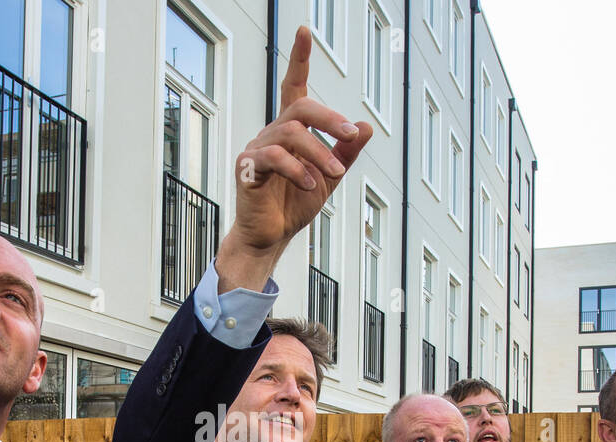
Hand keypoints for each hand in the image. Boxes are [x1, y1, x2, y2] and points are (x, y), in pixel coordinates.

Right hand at [216, 25, 372, 292]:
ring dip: (319, 151)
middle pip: (299, 106)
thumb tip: (366, 127)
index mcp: (291, 130)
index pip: (294, 86)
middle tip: (350, 133)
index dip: (299, 59)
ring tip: (334, 172)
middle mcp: (273, 133)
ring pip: (291, 133)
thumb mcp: (329, 177)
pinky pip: (274, 158)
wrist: (272, 236)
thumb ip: (346, 152)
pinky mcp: (248, 169)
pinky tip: (310, 183)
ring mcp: (258, 148)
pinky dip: (297, 169)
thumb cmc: (295, 204)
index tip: (305, 32)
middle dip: (328, 118)